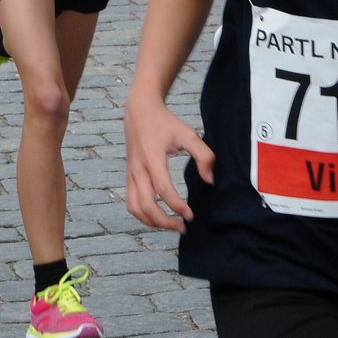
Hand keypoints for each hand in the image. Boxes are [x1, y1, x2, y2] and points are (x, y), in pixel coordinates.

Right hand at [124, 92, 214, 231]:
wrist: (139, 111)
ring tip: (170, 225)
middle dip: (164, 222)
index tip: (190, 215)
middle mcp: (138, 169)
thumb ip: (203, 156)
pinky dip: (142, 214)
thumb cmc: (165, 122)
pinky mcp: (128, 176)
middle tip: (182, 227)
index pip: (163, 191)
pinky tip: (158, 216)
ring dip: (152, 222)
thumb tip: (209, 180)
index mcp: (152, 159)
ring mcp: (130, 174)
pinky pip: (131, 202)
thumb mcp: (188, 134)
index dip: (177, 206)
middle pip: (146, 206)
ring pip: (135, 208)